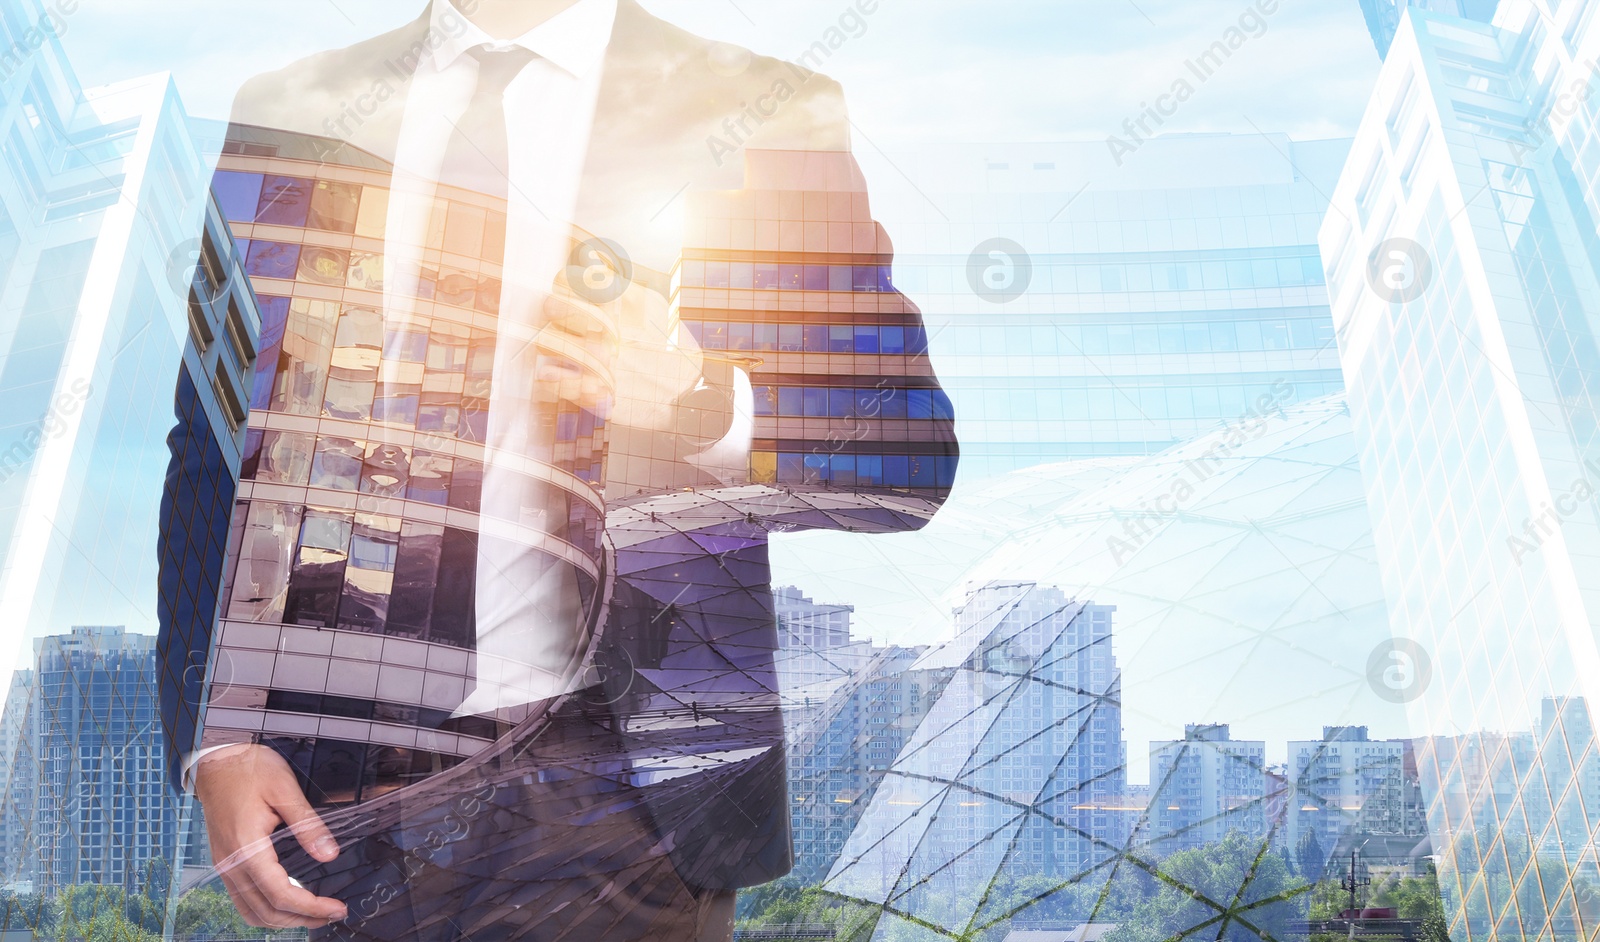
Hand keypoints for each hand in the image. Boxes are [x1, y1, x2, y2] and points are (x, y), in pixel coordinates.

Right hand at [194, 744, 348, 927]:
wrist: (217, 762)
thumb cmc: (248, 770)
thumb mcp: (285, 789)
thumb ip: (308, 825)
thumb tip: (329, 854)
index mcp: (246, 848)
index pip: (280, 893)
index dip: (311, 907)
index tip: (336, 908)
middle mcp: (231, 864)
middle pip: (266, 912)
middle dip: (302, 918)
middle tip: (332, 914)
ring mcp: (225, 866)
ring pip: (252, 911)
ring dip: (283, 919)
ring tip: (313, 913)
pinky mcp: (226, 863)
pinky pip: (244, 900)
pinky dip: (267, 909)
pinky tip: (288, 901)